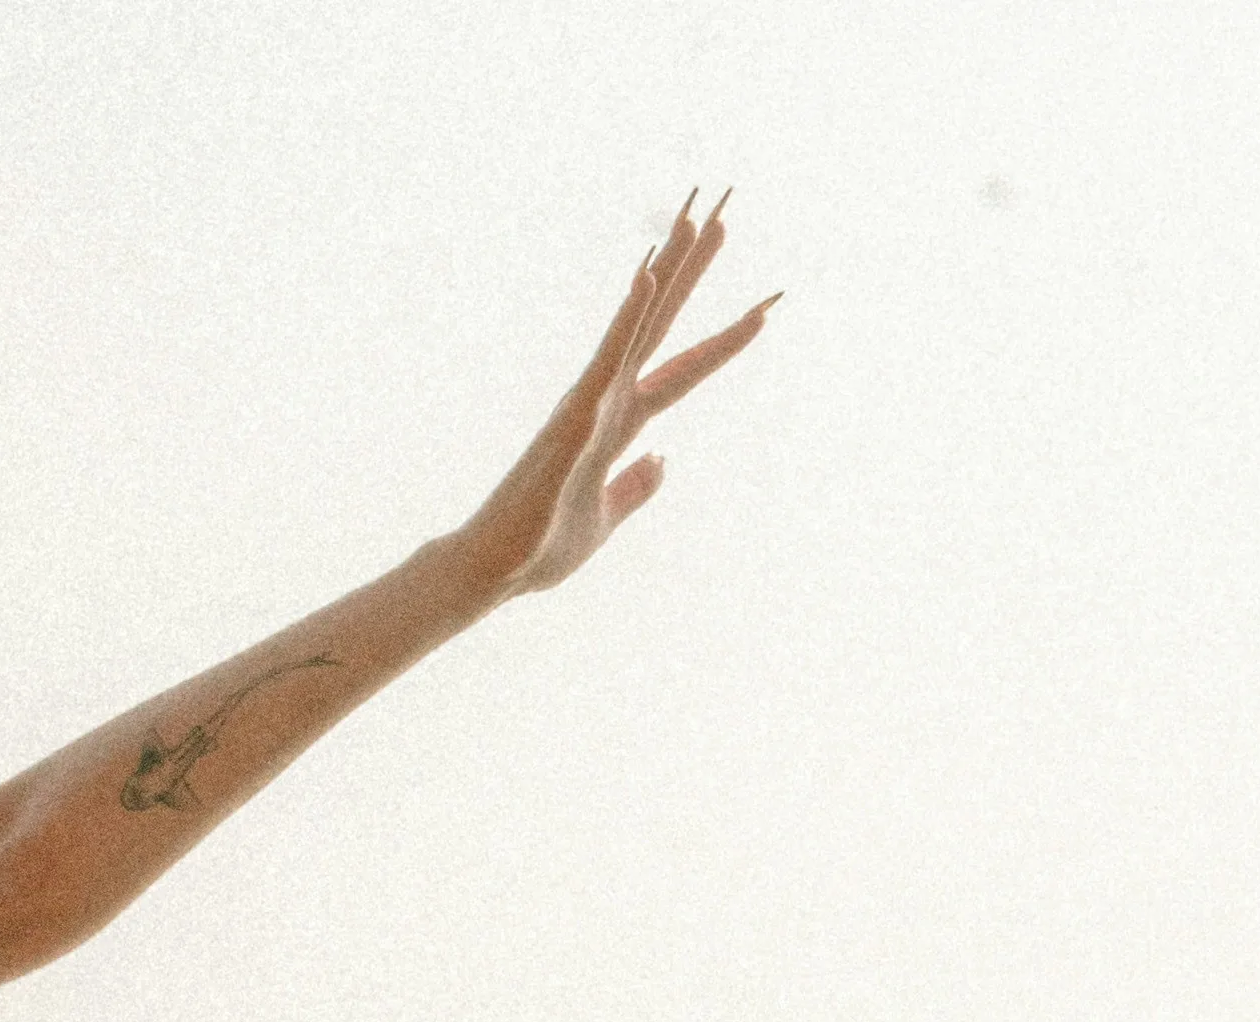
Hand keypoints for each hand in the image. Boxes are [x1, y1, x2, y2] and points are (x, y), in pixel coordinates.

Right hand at [457, 197, 772, 607]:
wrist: (494, 571)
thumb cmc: (540, 548)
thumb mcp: (607, 519)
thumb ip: (637, 487)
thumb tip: (664, 459)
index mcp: (620, 424)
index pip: (682, 373)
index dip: (723, 342)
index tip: (765, 308)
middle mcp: (608, 400)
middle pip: (662, 323)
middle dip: (692, 271)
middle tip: (724, 211)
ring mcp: (590, 402)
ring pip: (638, 324)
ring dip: (668, 271)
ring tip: (697, 220)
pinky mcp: (574, 416)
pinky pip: (608, 357)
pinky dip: (629, 318)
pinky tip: (649, 278)